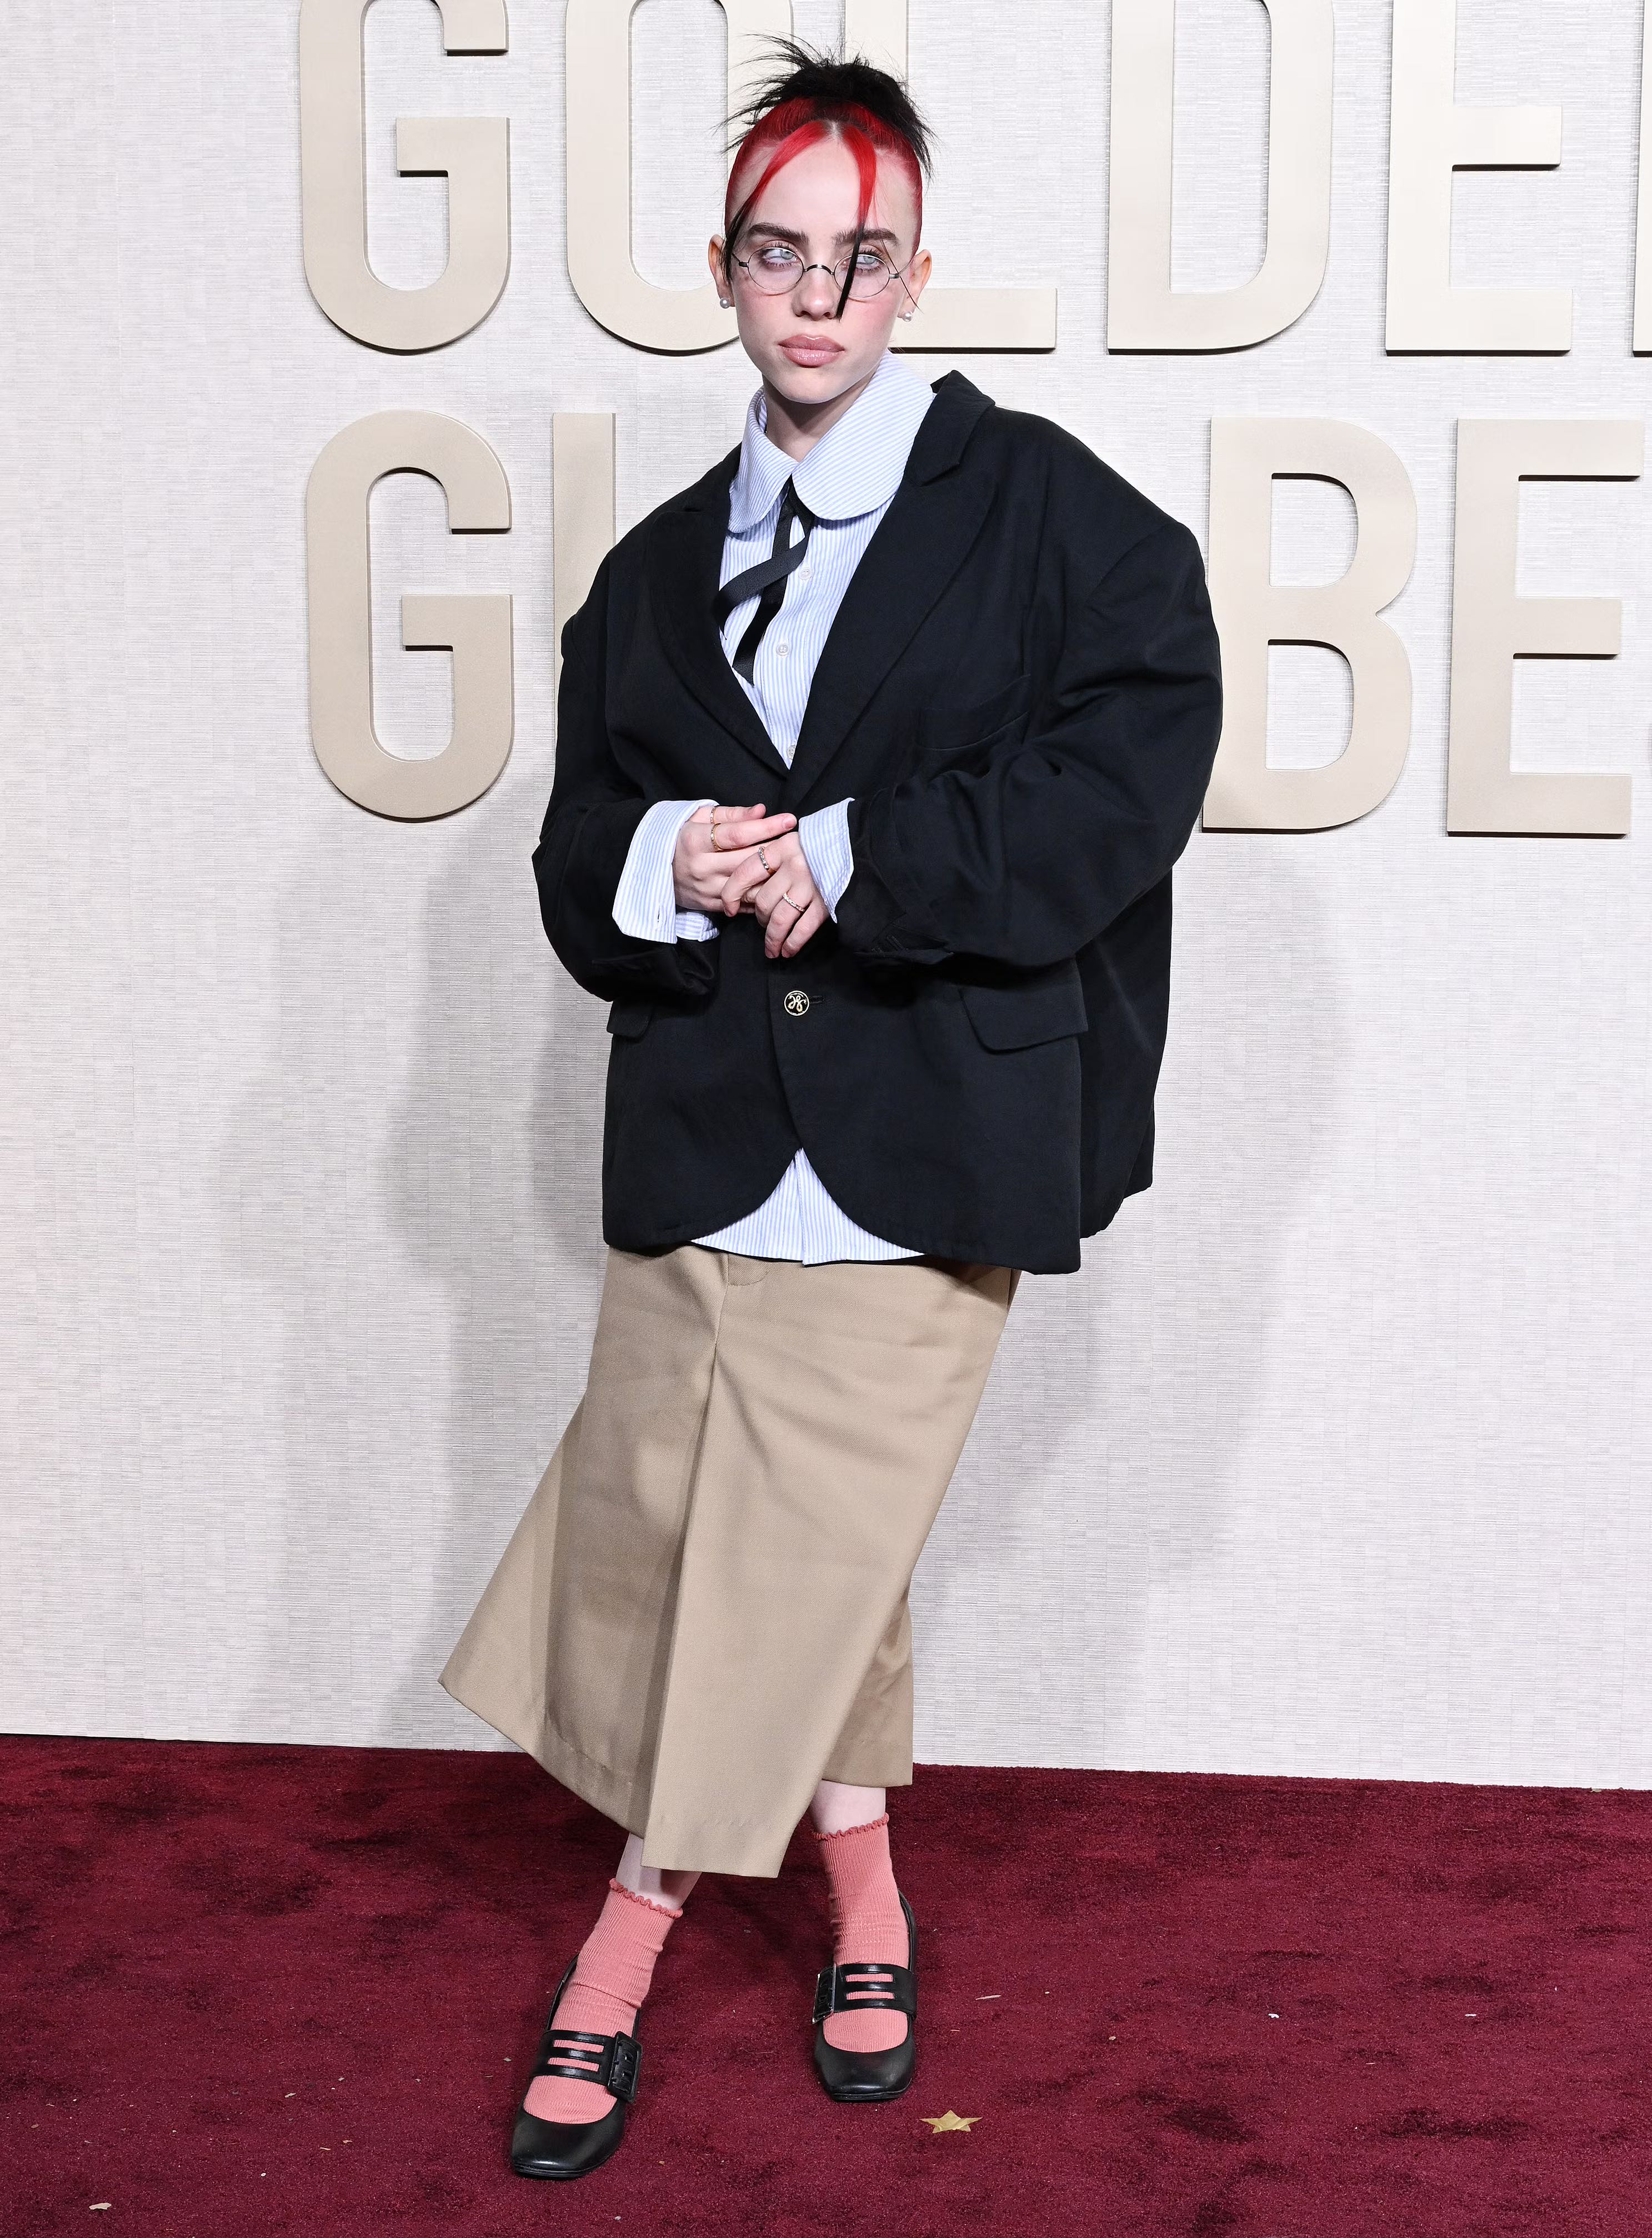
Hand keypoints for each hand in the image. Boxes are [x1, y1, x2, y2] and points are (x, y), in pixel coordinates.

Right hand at [672, 802, 795, 916]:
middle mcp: (701, 867)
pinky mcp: (710, 905)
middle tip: (798, 842)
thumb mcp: (698, 818)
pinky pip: (743, 902)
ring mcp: (706, 888)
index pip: (738, 834)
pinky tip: (777, 884)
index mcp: (695, 841)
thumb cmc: (681, 837)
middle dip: (776, 851)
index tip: (789, 820)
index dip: (766, 827)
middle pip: (747, 860)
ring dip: (772, 875)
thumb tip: (761, 811)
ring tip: (793, 863)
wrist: (655, 869)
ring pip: (749, 884)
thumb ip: (731, 815)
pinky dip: (761, 893)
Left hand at [715, 821, 829, 959]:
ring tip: (772, 949)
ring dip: (772, 939)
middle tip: (763, 924)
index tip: (730, 909)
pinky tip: (787, 951)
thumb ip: (772, 857)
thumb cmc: (821, 845)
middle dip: (759, 920)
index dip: (732, 894)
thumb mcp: (793, 841)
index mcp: (781, 848)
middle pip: (762, 901)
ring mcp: (810, 885)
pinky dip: (792, 944)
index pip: (744, 873)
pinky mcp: (826, 902)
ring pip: (779, 919)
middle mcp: (793, 866)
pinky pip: (802, 929)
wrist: (858, 846)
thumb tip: (747, 888)